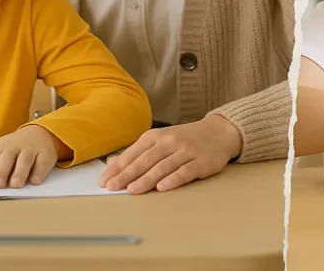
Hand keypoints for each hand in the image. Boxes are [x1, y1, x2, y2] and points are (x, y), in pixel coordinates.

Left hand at [0, 125, 61, 187]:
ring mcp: (32, 150)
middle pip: (7, 157)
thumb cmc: (12, 146)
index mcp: (0, 147)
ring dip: (20, 172)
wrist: (40, 133)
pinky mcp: (46, 154)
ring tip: (15, 185)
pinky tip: (34, 181)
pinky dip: (39, 171)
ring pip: (25, 160)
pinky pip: (43, 162)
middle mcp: (15, 147)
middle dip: (2, 171)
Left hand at [98, 115, 242, 193]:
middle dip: (127, 174)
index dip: (118, 167)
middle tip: (113, 187)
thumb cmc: (185, 139)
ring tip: (132, 190)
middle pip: (145, 160)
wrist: (219, 132)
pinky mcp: (201, 162)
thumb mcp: (160, 140)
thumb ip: (138, 152)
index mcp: (156, 136)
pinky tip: (162, 187)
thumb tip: (112, 162)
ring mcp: (186, 151)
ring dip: (147, 178)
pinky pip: (185, 171)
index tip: (104, 181)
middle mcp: (170, 142)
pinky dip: (173, 179)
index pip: (133, 153)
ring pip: (163, 166)